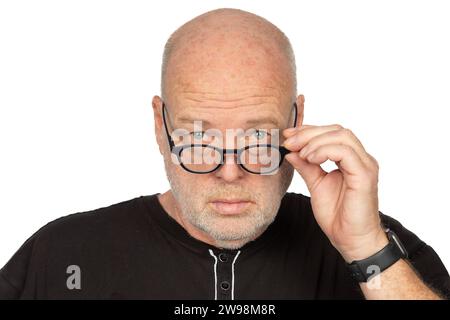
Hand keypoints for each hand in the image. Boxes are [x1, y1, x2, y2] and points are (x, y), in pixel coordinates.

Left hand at [283, 124, 387, 261]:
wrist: (351, 240)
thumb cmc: (338, 215)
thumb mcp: (316, 185)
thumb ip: (306, 166)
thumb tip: (291, 151)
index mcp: (351, 159)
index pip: (332, 133)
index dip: (308, 130)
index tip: (288, 135)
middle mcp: (361, 159)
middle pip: (337, 130)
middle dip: (309, 133)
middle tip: (289, 142)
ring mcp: (365, 165)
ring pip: (342, 136)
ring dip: (316, 141)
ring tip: (301, 154)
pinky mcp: (365, 175)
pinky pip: (345, 152)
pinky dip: (325, 151)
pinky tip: (311, 159)